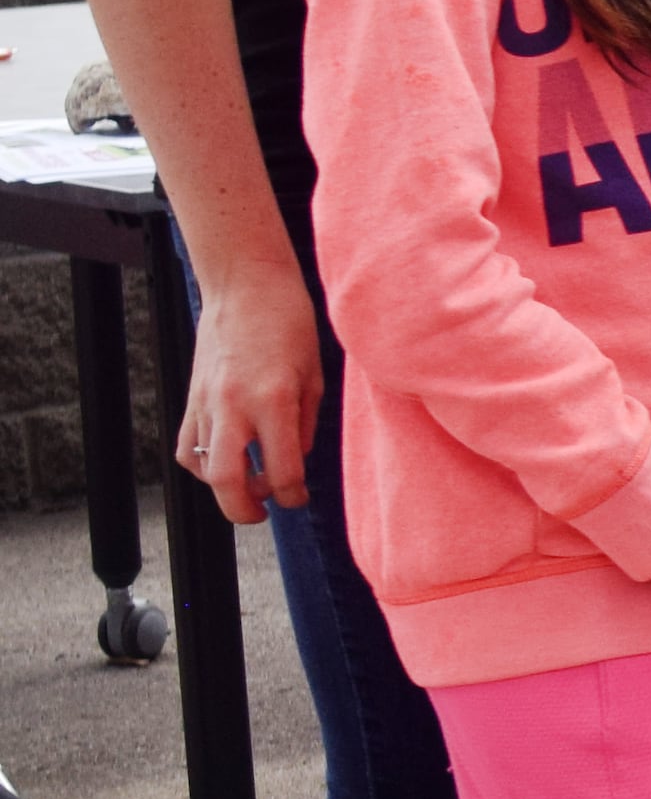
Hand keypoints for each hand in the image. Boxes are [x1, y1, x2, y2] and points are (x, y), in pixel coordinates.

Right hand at [172, 263, 322, 523]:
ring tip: (249, 483)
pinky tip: (225, 458)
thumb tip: (295, 462)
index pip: (282, 471)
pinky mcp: (191, 397)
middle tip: (264, 512)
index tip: (300, 497)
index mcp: (274, 400)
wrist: (245, 285)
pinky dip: (202, 463)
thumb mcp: (314, 376)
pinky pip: (187, 445)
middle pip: (228, 482)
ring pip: (201, 468)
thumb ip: (304, 425)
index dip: (293, 495)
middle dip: (246, 510)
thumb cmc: (290, 323)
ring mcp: (206, 402)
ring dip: (224, 487)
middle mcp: (235, 406)